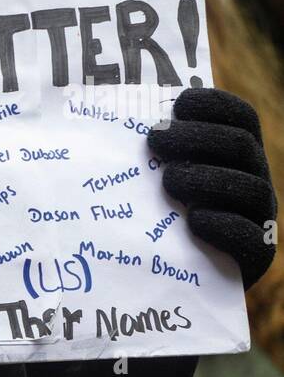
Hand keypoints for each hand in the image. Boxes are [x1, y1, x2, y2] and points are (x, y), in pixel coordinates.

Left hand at [147, 87, 276, 288]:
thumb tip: (114, 115)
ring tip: (169, 181)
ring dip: (207, 180)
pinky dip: (221, 224)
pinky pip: (251, 237)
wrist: (181, 273)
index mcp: (238, 152)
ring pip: (252, 189)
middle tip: (155, 140)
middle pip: (241, 145)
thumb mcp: (163, 171)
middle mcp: (255, 178)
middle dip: (197, 137)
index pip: (240, 116)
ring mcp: (261, 217)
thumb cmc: (162, 209)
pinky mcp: (258, 255)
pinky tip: (192, 220)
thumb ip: (155, 144)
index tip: (177, 106)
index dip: (213, 104)